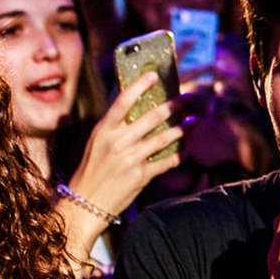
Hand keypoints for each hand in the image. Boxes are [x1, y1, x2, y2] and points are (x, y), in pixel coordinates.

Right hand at [65, 71, 187, 219]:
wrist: (85, 203)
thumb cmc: (92, 171)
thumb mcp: (97, 143)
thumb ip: (115, 128)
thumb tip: (137, 110)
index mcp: (104, 130)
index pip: (123, 101)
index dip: (140, 86)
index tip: (155, 75)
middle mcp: (118, 142)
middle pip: (152, 117)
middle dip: (175, 105)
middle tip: (189, 98)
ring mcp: (130, 159)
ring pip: (163, 138)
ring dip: (182, 128)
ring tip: (195, 121)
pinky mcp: (140, 176)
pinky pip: (165, 162)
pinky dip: (178, 156)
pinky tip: (187, 150)